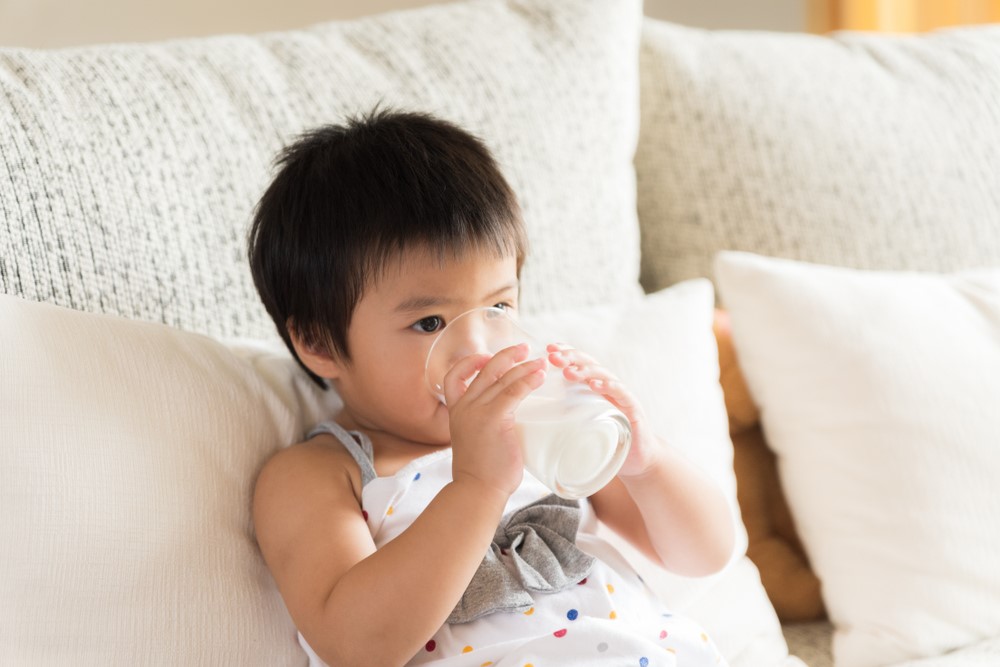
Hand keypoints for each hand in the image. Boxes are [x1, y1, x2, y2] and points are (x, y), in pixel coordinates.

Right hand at [444, 343, 546, 497]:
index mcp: (456, 413)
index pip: (454, 377)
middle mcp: (464, 408)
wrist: (477, 490)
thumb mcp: (474, 442)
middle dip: (505, 356)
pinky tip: (539, 376)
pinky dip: (527, 381)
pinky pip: (513, 392)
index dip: (469, 362)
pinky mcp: (494, 419)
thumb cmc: (481, 473)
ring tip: (540, 362)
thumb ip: (484, 427)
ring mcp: (478, 412)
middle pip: (484, 370)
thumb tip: (507, 424)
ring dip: (523, 366)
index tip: (485, 356)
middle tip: (524, 348)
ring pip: (502, 378)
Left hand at [546, 343, 661, 477]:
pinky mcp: (633, 409)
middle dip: (571, 358)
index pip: (579, 363)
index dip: (566, 353)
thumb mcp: (581, 424)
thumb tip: (530, 412)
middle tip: (553, 357)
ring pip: (603, 375)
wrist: (637, 459)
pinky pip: (621, 394)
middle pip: (589, 364)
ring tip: (568, 372)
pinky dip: (610, 387)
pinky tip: (597, 385)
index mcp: (593, 387)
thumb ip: (563, 415)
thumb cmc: (605, 440)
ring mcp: (621, 396)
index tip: (549, 349)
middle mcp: (608, 386)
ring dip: (585, 371)